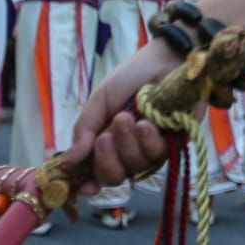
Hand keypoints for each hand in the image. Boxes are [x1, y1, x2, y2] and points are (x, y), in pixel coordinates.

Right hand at [66, 41, 183, 195]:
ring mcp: (152, 148)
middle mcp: (129, 149)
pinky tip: (147, 123)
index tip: (84, 186)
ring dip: (127, 144)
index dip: (90, 183)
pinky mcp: (175, 142)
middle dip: (106, 160)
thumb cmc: (132, 76)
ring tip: (127, 117)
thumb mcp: (101, 99)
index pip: (97, 172)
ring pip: (135, 167)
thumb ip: (84, 129)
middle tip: (105, 136)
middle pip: (115, 177)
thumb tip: (68, 161)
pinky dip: (148, 141)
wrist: (166, 59)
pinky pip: (158, 156)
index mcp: (108, 141)